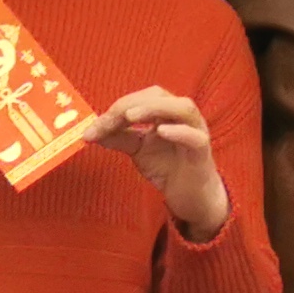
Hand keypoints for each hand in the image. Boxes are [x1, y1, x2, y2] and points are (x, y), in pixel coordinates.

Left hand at [88, 86, 228, 239]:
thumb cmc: (168, 167)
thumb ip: (118, 138)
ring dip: (154, 108)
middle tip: (109, 118)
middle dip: (130, 104)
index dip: (118, 107)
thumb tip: (91, 132)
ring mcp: (195, 131)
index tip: (95, 125)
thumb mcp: (138, 150)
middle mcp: (182, 116)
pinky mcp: (202, 152)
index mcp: (166, 112)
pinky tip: (162, 131)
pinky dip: (179, 132)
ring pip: (183, 108)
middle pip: (160, 96)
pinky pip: (195, 137)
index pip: (141, 98)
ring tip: (130, 116)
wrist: (190, 196)